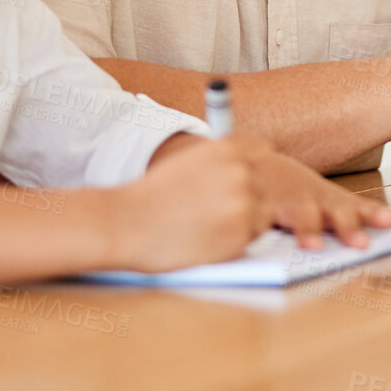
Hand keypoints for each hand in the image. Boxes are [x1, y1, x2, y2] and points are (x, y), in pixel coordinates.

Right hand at [112, 135, 270, 272]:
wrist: (125, 223)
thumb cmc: (152, 196)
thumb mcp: (188, 162)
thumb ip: (221, 163)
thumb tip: (251, 169)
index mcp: (226, 148)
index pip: (262, 150)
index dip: (253, 168)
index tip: (243, 181)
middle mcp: (241, 171)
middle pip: (265, 185)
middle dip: (249, 199)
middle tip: (217, 213)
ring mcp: (244, 203)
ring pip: (263, 213)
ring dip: (246, 222)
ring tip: (210, 227)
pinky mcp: (241, 234)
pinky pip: (253, 237)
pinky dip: (237, 242)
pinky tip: (209, 240)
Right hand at [245, 145, 390, 248]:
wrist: (250, 162)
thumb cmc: (291, 185)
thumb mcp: (323, 195)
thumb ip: (351, 212)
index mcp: (330, 199)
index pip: (360, 208)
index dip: (378, 215)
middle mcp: (313, 200)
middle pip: (336, 211)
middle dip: (349, 227)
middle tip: (361, 244)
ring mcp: (287, 204)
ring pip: (302, 216)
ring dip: (309, 231)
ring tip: (313, 246)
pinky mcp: (261, 209)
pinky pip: (263, 222)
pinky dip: (264, 230)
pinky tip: (261, 238)